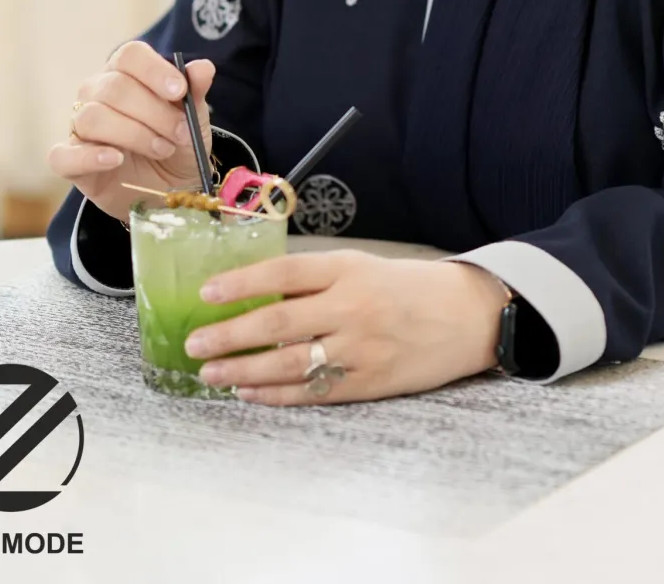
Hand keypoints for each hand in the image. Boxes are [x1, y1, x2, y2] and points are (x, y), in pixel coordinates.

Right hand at [46, 41, 215, 223]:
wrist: (170, 192)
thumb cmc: (178, 145)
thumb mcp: (195, 120)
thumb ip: (196, 92)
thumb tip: (203, 67)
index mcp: (126, 73)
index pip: (130, 55)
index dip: (154, 70)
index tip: (180, 91)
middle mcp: (97, 93)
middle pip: (114, 87)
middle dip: (154, 112)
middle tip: (181, 133)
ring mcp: (80, 127)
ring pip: (92, 117)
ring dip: (134, 134)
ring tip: (162, 149)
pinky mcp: (71, 162)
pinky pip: (62, 155)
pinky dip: (89, 156)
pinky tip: (115, 159)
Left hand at [181, 251, 509, 404]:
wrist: (468, 316)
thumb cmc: (409, 287)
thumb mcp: (363, 267)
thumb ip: (316, 282)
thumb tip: (256, 295)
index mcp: (350, 269)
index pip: (285, 273)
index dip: (242, 283)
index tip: (207, 293)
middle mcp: (353, 308)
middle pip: (278, 322)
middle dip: (230, 335)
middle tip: (195, 344)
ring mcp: (361, 349)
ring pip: (290, 364)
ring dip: (244, 371)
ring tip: (211, 373)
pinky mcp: (369, 383)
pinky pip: (313, 392)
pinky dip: (276, 394)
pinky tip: (250, 393)